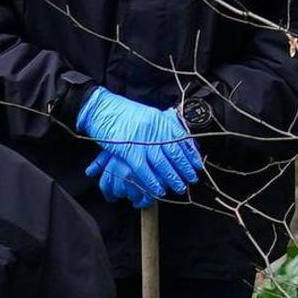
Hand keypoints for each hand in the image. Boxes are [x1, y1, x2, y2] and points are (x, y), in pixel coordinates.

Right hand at [76, 88, 202, 195]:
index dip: (191, 154)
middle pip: (175, 154)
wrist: (100, 108)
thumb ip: (161, 125)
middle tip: (191, 179)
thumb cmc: (121, 112)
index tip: (197, 164)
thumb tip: (176, 138)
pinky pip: (144, 170)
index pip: (182, 139)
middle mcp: (154, 130)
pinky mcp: (129, 151)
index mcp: (160, 120)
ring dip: (172, 178)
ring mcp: (142, 141)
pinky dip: (152, 182)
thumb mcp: (147, 115)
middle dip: (185, 169)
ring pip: (162, 164)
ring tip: (179, 187)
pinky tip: (159, 190)